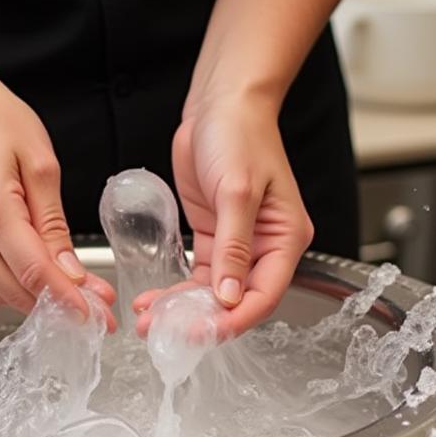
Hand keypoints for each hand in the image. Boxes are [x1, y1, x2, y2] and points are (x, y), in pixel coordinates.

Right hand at [0, 64, 115, 327]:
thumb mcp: (40, 165)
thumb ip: (55, 226)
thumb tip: (72, 273)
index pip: (35, 272)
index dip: (68, 299)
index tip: (96, 315)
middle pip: (17, 292)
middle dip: (58, 305)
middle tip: (95, 307)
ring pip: (0, 294)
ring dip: (36, 300)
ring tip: (71, 294)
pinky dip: (13, 287)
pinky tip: (36, 278)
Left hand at [134, 100, 311, 337]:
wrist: (221, 103)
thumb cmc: (240, 134)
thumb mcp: (236, 191)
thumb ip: (234, 246)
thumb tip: (230, 295)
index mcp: (285, 239)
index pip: (263, 296)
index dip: (234, 320)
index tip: (201, 333)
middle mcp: (265, 248)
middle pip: (238, 301)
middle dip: (202, 321)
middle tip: (165, 332)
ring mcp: (239, 245)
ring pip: (215, 294)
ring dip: (184, 309)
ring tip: (150, 320)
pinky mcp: (214, 238)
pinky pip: (199, 276)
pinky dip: (179, 291)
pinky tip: (156, 300)